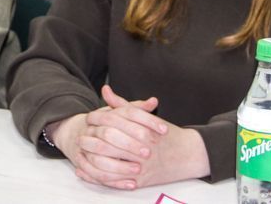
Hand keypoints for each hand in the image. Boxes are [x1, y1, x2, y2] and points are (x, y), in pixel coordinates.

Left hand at [83, 85, 208, 188]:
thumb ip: (123, 104)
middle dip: (92, 139)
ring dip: (92, 158)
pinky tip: (86, 171)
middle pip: (110, 141)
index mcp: (142, 127)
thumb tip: (105, 90)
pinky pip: (115, 180)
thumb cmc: (166, 134)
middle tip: (81, 136)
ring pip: (110, 162)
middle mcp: (142, 146)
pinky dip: (98, 176)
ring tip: (81, 152)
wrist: (189, 154)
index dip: (98, 117)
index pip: (114, 119)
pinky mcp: (141, 180)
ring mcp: (141, 165)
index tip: (89, 117)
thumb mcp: (145, 117)